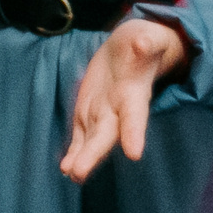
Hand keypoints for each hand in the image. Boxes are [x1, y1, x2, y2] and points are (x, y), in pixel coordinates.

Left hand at [60, 20, 189, 183]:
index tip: (134, 153)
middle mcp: (119, 110)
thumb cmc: (142, 44)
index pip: (134, 116)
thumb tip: (143, 41)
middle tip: (79, 173)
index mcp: (134, 93)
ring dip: (82, 157)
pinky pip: (82, 136)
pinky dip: (75, 152)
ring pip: (92, 140)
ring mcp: (103, 115)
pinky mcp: (89, 115)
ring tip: (71, 175)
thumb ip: (146, 43)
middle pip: (106, 134)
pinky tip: (66, 169)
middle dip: (93, 153)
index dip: (134, 133)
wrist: (131, 52)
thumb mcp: (146, 38)